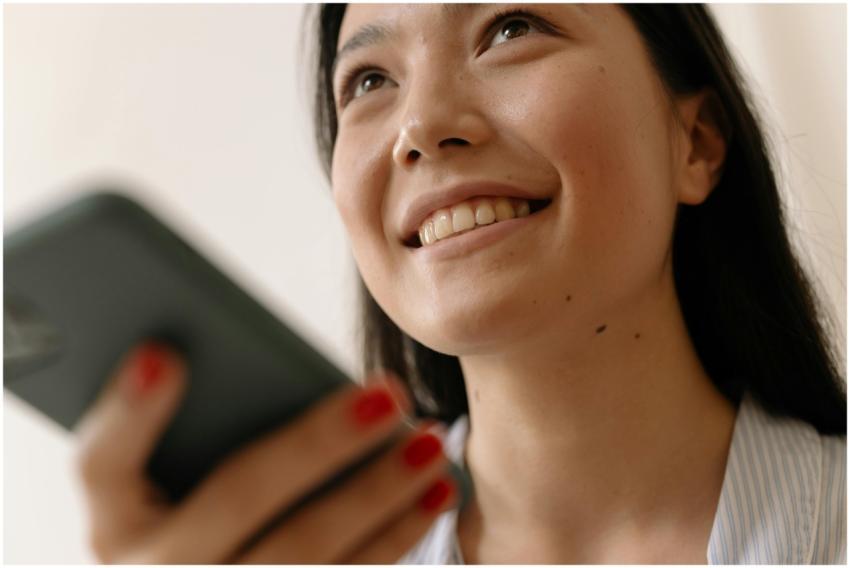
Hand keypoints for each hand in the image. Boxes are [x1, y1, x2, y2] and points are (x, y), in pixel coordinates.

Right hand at [74, 342, 455, 562]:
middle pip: (236, 499)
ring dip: (378, 496)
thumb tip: (250, 356)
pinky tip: (434, 495)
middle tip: (387, 395)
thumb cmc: (196, 507)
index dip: (130, 411)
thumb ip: (204, 422)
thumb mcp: (176, 475)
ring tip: (430, 444)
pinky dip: (393, 538)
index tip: (165, 355)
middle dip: (318, 446)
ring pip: (303, 554)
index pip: (101, 462)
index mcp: (116, 518)